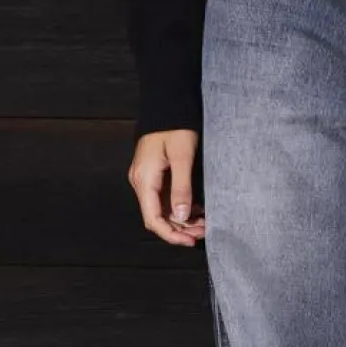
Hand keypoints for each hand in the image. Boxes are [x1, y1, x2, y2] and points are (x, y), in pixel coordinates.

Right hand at [130, 127, 203, 245]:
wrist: (167, 104)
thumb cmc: (175, 126)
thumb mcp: (182, 157)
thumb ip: (181, 187)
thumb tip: (181, 216)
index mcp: (144, 179)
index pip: (153, 219)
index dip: (171, 235)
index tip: (190, 241)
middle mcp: (141, 182)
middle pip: (157, 216)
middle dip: (180, 228)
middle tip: (204, 232)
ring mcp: (146, 178)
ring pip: (162, 208)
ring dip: (181, 218)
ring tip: (204, 223)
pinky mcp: (154, 174)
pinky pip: (164, 197)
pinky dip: (180, 206)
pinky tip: (197, 210)